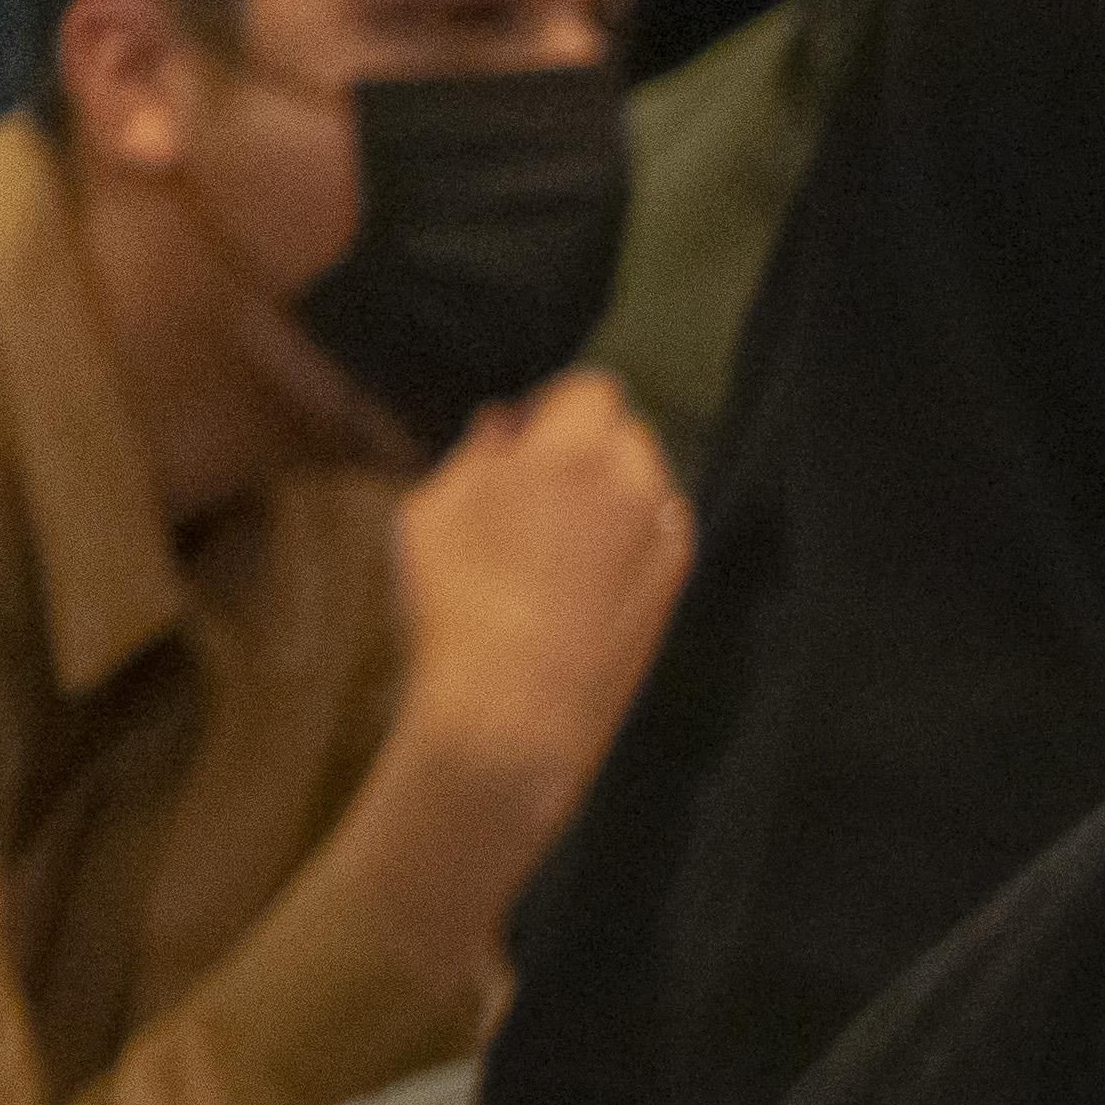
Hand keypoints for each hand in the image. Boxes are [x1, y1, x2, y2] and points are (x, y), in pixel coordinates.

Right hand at [382, 372, 693, 821]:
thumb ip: (479, 456)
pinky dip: (634, 537)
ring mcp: (661, 543)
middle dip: (590, 445)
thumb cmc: (457, 610)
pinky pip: (662, 537)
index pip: (593, 390)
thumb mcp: (433, 513)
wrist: (511, 713)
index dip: (558, 405)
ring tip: (555, 537)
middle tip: (537, 482)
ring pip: (649, 486)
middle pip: (628, 434)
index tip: (528, 430)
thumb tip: (504, 424)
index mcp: (571, 454)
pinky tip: (585, 573)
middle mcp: (633, 490)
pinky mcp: (671, 591)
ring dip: (614, 491)